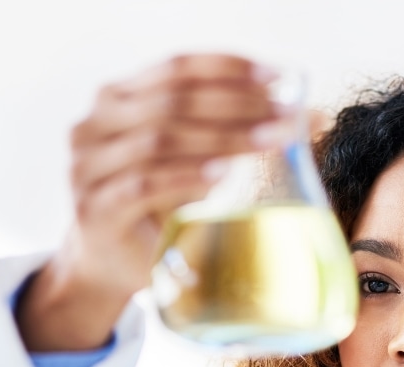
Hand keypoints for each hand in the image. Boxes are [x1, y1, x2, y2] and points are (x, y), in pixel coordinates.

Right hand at [16, 54, 295, 350]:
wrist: (115, 261)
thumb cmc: (163, 204)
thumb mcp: (202, 160)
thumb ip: (241, 131)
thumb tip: (314, 117)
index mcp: (120, 98)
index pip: (177, 67)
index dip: (229, 68)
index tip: (277, 77)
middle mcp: (96, 124)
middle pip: (172, 101)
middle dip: (235, 106)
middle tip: (282, 117)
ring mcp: (89, 165)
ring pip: (159, 139)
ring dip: (219, 139)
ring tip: (265, 142)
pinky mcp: (96, 208)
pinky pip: (144, 185)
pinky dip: (186, 177)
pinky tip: (222, 175)